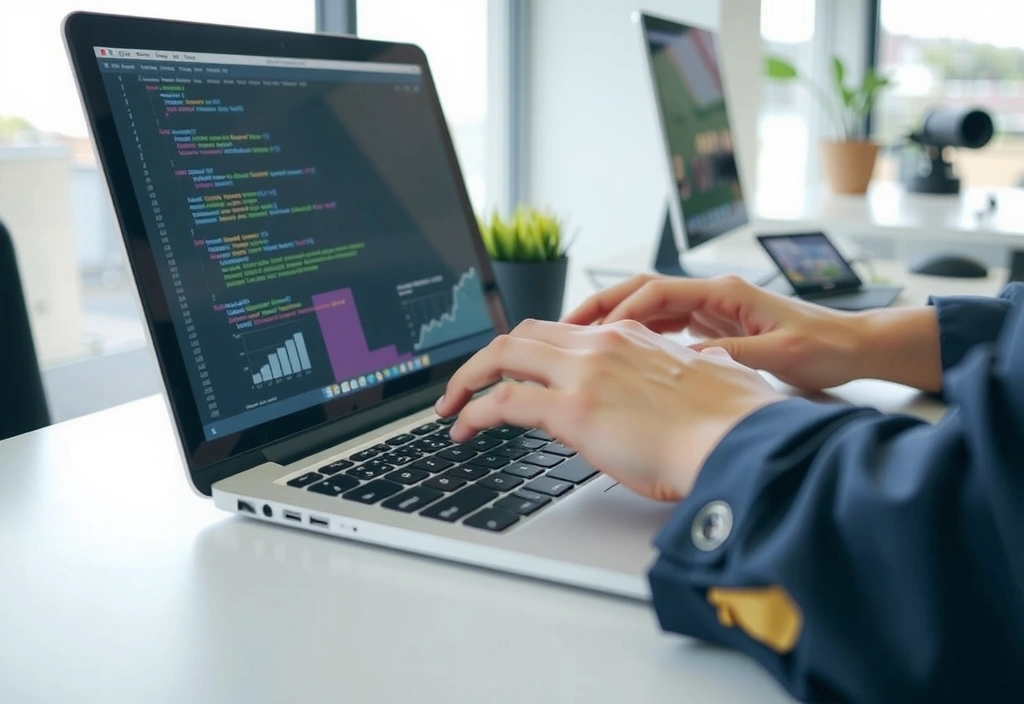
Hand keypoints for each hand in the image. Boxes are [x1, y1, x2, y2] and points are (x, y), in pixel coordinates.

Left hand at [434, 319, 785, 501]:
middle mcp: (602, 345)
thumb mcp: (709, 380)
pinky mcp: (573, 410)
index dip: (530, 350)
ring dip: (468, 380)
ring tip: (450, 408)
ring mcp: (585, 373)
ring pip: (502, 357)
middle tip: (467, 385)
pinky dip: (473, 412)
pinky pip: (502, 402)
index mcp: (632, 337)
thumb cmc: (736, 423)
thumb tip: (692, 380)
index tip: (515, 370)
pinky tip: (463, 429)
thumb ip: (687, 372)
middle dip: (487, 358)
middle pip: (523, 334)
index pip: (563, 331)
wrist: (744, 443)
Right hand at [563, 274, 941, 392]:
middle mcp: (712, 295)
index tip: (592, 334)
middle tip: (565, 329)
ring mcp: (712, 309)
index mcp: (724, 293)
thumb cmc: (824, 347)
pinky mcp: (715, 327)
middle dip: (601, 308)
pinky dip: (638, 336)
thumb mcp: (778, 354)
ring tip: (581, 344)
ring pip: (649, 309)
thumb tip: (685, 362)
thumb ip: (730, 355)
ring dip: (614, 323)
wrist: (855, 347)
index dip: (619, 310)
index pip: (656, 292)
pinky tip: (620, 356)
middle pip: (642, 292)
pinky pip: (664, 326)